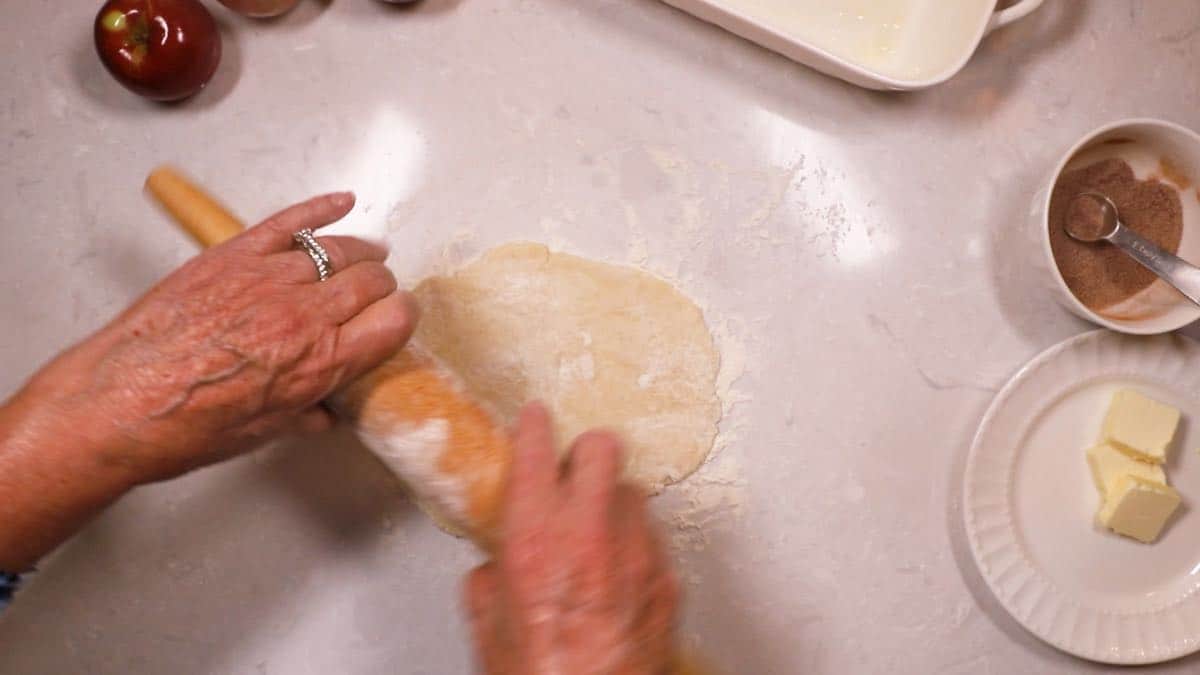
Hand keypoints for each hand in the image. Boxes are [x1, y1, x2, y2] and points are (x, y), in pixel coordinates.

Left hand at [9, 192, 417, 484]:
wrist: (116, 404)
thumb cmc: (185, 426)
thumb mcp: (265, 433)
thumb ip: (308, 413)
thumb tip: (329, 409)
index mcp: (320, 363)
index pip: (395, 321)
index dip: (402, 319)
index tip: (396, 323)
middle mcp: (304, 315)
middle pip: (373, 281)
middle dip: (382, 288)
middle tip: (376, 297)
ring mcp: (268, 278)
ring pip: (339, 249)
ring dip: (362, 252)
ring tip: (369, 256)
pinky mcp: (234, 254)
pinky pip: (292, 221)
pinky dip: (323, 208)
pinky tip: (343, 202)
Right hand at [464, 404, 680, 674]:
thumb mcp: (488, 626)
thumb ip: (489, 579)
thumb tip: (495, 566)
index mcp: (536, 538)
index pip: (538, 450)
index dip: (535, 426)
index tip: (535, 419)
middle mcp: (591, 535)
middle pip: (602, 447)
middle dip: (585, 451)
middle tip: (573, 470)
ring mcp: (638, 554)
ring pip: (633, 494)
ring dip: (612, 505)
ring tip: (596, 536)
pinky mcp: (668, 580)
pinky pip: (653, 541)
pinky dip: (635, 549)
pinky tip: (618, 578)